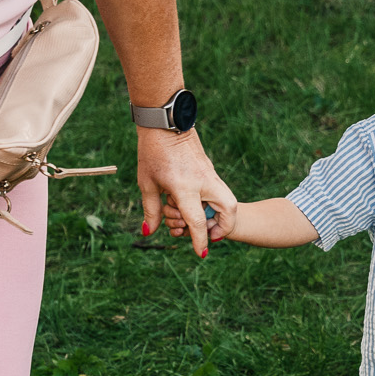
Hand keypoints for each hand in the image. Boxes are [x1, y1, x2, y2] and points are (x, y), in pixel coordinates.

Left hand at [136, 127, 235, 257]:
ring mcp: (209, 173)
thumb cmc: (152, 152)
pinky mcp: (209, 168)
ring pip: (227, 199)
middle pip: (228, 209)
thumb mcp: (147, 183)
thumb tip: (149, 232)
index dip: (199, 241)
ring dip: (217, 214)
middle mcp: (203, 180)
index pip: (196, 221)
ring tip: (194, 218)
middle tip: (209, 234)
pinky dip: (211, 202)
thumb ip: (152, 210)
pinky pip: (217, 190)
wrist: (165, 121)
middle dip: (224, 227)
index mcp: (184, 186)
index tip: (201, 254)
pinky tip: (192, 202)